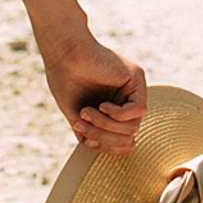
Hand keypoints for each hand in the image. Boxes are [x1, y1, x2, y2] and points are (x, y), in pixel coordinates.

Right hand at [44, 33, 145, 154]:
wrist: (63, 52)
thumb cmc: (65, 80)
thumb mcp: (78, 116)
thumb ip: (92, 133)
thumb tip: (106, 150)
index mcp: (113, 108)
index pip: (123, 140)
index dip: (107, 147)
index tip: (87, 141)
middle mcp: (126, 99)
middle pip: (128, 135)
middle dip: (103, 137)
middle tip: (82, 127)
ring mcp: (133, 89)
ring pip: (133, 126)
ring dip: (106, 125)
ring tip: (86, 113)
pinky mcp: (137, 78)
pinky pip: (138, 110)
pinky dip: (118, 114)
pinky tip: (102, 105)